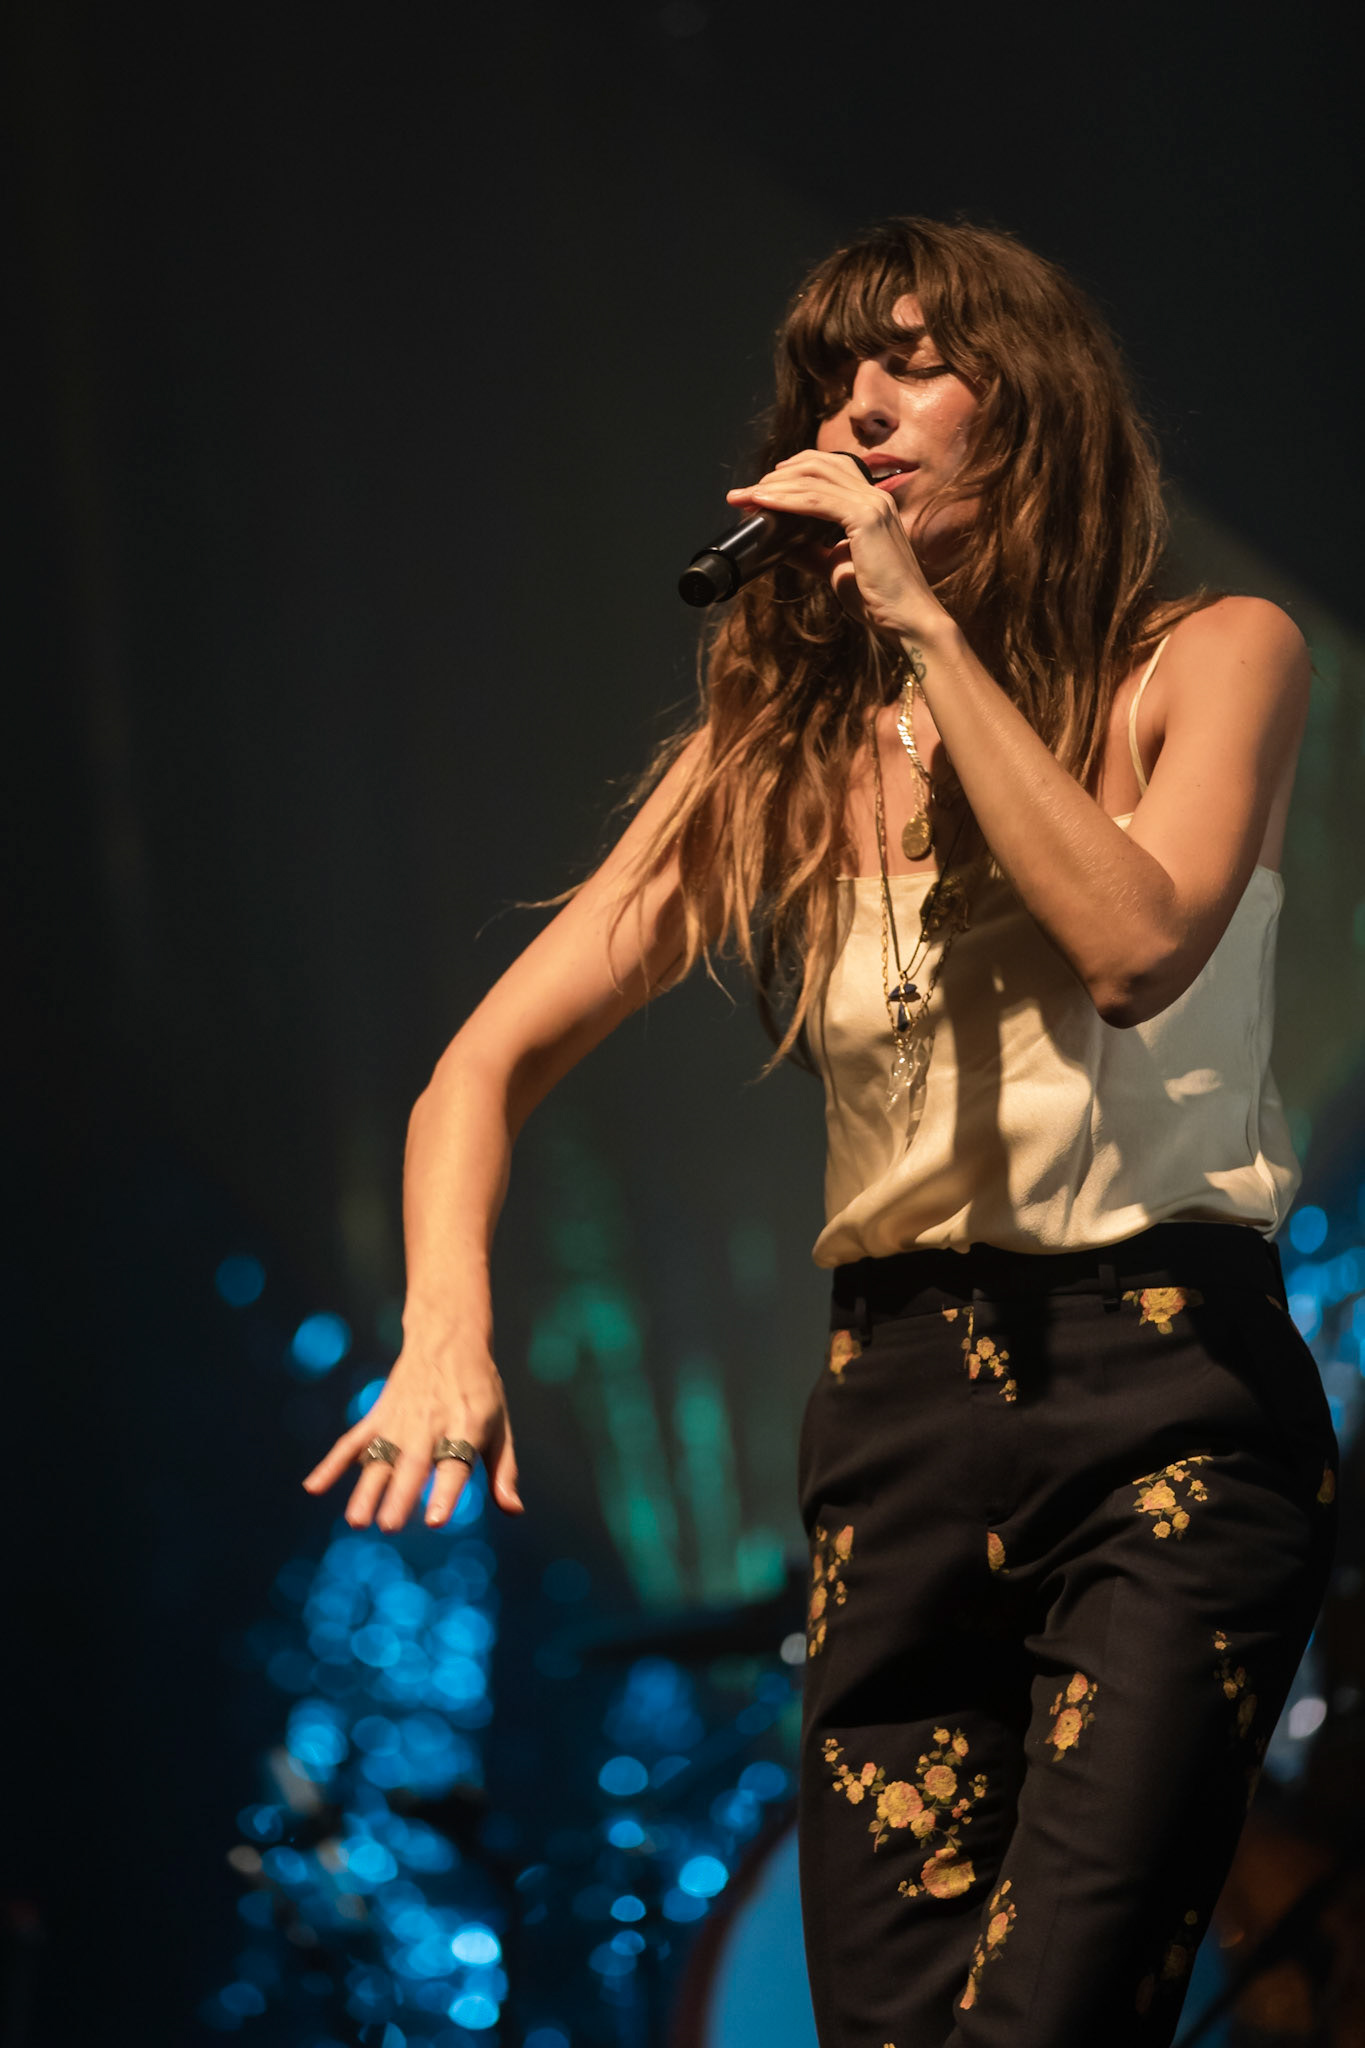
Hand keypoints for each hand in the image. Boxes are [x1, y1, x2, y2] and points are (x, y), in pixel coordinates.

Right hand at [302, 1338, 522, 1530]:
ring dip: (366, 1489)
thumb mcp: (501, 1426)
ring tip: (356, 1520)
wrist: (448, 1339)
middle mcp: (431, 1425)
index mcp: (466, 1427)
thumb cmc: (480, 1391)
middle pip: (413, 1464)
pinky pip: (352, 1442)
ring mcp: (400, 1421)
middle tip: (388, 1526)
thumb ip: (504, 1471)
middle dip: (400, 1495)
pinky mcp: (378, 1417)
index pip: (454, 1465)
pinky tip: (313, 1487)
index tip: (436, 1520)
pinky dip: (332, 1463)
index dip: (445, 1492)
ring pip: (381, 1457)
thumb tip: (514, 1511)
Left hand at [725, 450, 949, 640]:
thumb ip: (810, 551)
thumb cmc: (877, 597)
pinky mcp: (866, 518)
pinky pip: (816, 501)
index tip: (761, 489)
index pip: (828, 470)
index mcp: (871, 503)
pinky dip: (785, 500)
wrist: (906, 619)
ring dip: (773, 486)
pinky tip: (762, 503)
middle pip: (818, 465)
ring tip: (745, 497)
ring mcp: (872, 504)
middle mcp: (874, 495)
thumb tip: (779, 543)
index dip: (792, 473)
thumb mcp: (834, 567)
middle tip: (744, 493)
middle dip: (776, 475)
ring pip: (813, 479)